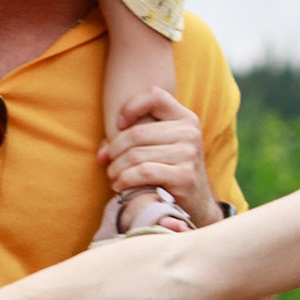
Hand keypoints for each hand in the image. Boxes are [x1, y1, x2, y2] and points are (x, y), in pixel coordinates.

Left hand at [101, 84, 216, 223]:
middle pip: (136, 133)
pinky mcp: (184, 176)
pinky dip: (125, 180)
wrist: (196, 203)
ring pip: (136, 155)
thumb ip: (130, 142)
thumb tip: (103, 154)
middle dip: (114, 150)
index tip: (119, 125)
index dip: (130, 107)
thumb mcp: (157, 148)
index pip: (154, 95)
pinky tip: (121, 186)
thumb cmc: (169, 171)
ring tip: (113, 177)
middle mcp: (189, 132)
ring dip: (117, 169)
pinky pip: (143, 172)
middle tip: (108, 164)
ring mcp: (189, 154)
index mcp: (184, 118)